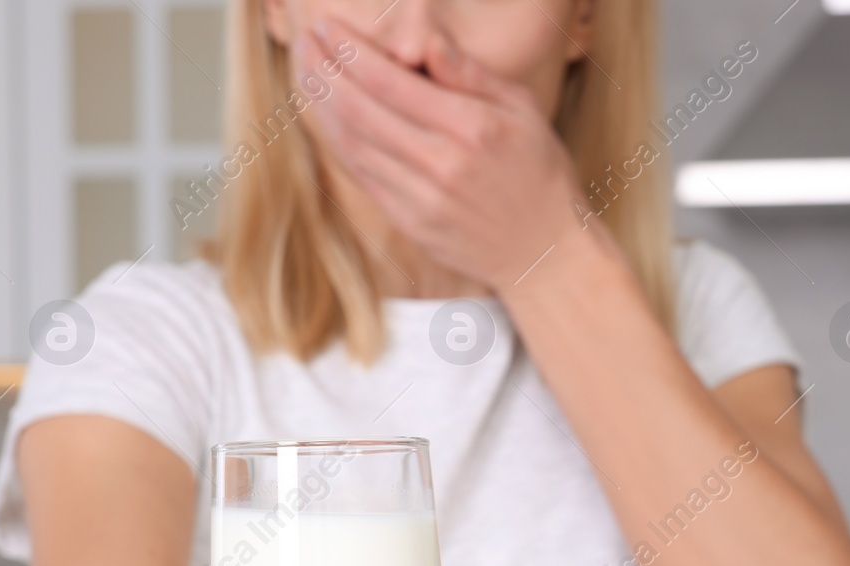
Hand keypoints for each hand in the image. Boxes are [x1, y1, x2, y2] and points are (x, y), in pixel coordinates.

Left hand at [301, 17, 585, 291]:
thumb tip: (426, 43)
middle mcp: (441, 164)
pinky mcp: (411, 223)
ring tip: (305, 74)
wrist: (545, 252)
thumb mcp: (523, 111)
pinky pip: (361, 175)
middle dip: (322, 71)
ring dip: (319, 105)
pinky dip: (337, 142)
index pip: (389, 81)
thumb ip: (472, 75)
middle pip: (358, 109)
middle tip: (304, 44)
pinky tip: (327, 118)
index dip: (349, 52)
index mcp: (470, 128)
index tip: (328, 29)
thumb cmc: (539, 174)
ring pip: (351, 144)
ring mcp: (422, 198)